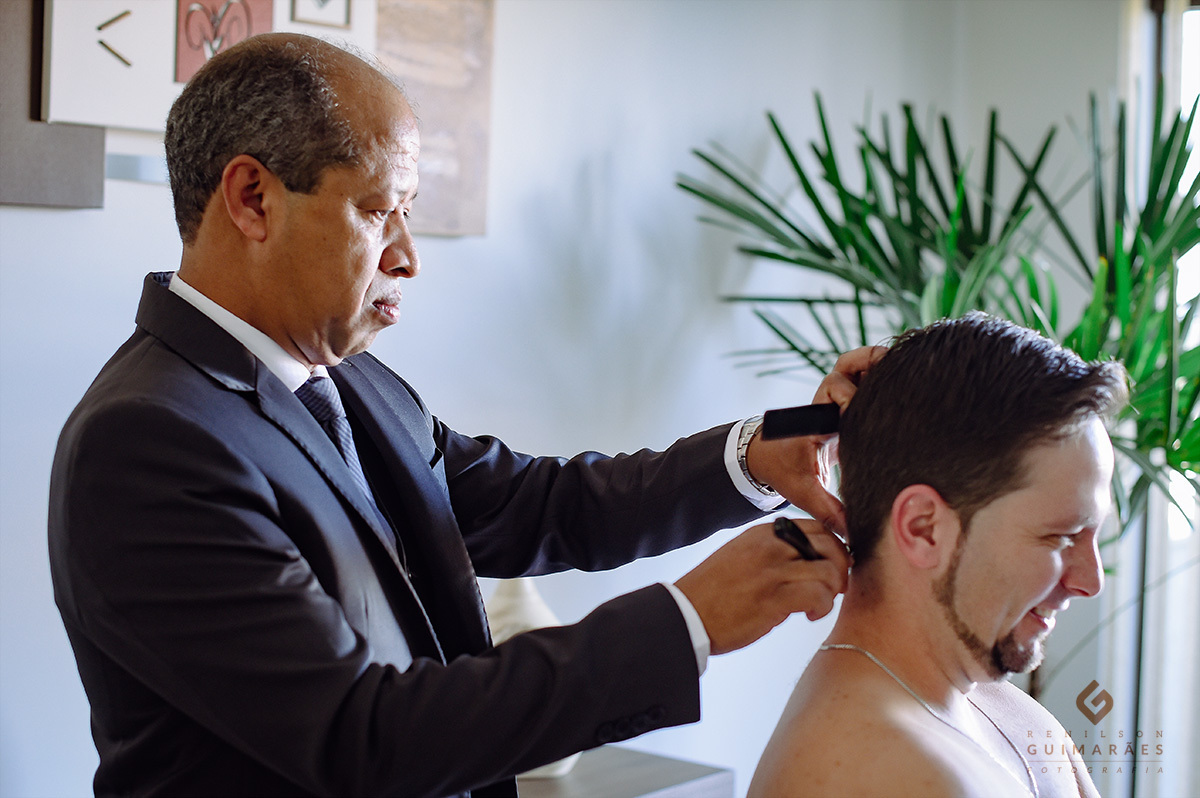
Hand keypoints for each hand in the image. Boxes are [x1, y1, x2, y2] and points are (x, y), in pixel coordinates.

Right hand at [674, 520, 849, 655]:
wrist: (686, 613)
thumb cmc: (713, 593)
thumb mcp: (741, 556)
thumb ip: (771, 552)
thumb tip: (806, 562)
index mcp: (763, 533)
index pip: (816, 527)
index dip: (834, 547)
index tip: (832, 566)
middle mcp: (771, 546)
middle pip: (830, 544)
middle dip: (841, 567)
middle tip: (834, 588)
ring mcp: (772, 571)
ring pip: (829, 571)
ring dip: (832, 592)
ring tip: (817, 605)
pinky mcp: (774, 598)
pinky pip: (818, 595)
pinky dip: (823, 607)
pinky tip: (809, 616)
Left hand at [745, 345, 885, 535]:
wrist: (768, 456)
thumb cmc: (785, 472)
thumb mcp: (804, 493)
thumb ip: (829, 512)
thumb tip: (853, 535)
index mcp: (816, 423)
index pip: (836, 403)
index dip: (851, 403)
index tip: (863, 414)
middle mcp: (824, 403)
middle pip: (845, 371)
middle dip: (869, 371)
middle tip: (891, 378)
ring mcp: (831, 395)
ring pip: (851, 362)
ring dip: (872, 359)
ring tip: (898, 362)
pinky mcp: (839, 394)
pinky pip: (856, 368)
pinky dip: (873, 362)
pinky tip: (897, 367)